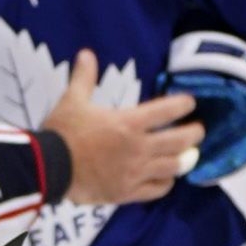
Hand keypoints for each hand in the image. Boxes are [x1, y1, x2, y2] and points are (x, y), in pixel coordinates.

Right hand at [43, 49, 203, 202]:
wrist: (47, 169)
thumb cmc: (61, 133)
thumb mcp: (71, 101)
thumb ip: (84, 78)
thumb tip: (86, 53)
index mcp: (128, 122)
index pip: (168, 110)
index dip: (184, 104)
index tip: (189, 103)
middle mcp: (139, 147)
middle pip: (181, 141)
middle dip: (194, 134)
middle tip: (197, 130)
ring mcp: (135, 172)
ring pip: (174, 166)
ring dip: (185, 159)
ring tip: (189, 155)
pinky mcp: (127, 192)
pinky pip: (158, 189)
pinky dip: (166, 182)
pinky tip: (166, 178)